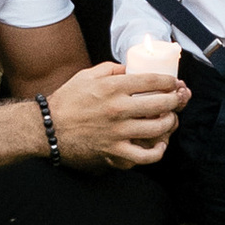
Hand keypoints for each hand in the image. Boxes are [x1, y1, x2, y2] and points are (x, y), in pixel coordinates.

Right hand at [38, 58, 182, 169]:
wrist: (47, 128)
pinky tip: (159, 145)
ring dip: (170, 123)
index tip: (174, 83)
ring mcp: (117, 132)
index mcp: (113, 87)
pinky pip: (144, 156)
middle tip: (177, 100)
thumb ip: (112, 69)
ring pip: (158, 129)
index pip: (152, 80)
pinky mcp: (113, 151)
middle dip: (176, 100)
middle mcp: (118, 109)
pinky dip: (157, 152)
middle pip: (161, 104)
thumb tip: (131, 68)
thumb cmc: (67, 101)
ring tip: (169, 119)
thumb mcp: (87, 75)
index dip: (169, 81)